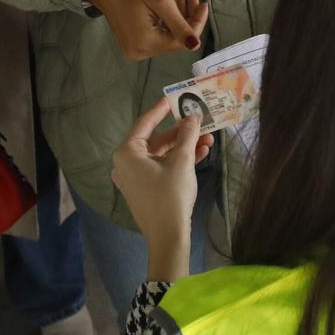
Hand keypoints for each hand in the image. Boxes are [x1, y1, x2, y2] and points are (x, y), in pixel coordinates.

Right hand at [82, 0, 207, 61]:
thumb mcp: (160, 1)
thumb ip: (179, 24)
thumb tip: (195, 45)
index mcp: (146, 43)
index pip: (183, 41)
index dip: (197, 23)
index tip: (203, 4)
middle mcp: (141, 53)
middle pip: (176, 42)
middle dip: (188, 21)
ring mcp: (136, 51)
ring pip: (169, 40)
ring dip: (179, 22)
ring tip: (181, 1)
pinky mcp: (134, 46)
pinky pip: (158, 39)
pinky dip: (168, 25)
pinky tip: (170, 10)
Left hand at [110, 96, 214, 282]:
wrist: (168, 236)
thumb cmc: (170, 194)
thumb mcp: (182, 161)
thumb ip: (187, 135)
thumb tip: (192, 117)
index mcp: (127, 153)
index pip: (145, 123)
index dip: (160, 109)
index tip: (172, 98)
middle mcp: (125, 163)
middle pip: (155, 140)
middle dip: (181, 133)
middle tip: (200, 123)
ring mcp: (133, 178)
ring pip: (161, 155)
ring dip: (183, 147)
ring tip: (208, 140)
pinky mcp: (143, 189)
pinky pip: (160, 168)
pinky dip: (177, 162)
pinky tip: (200, 155)